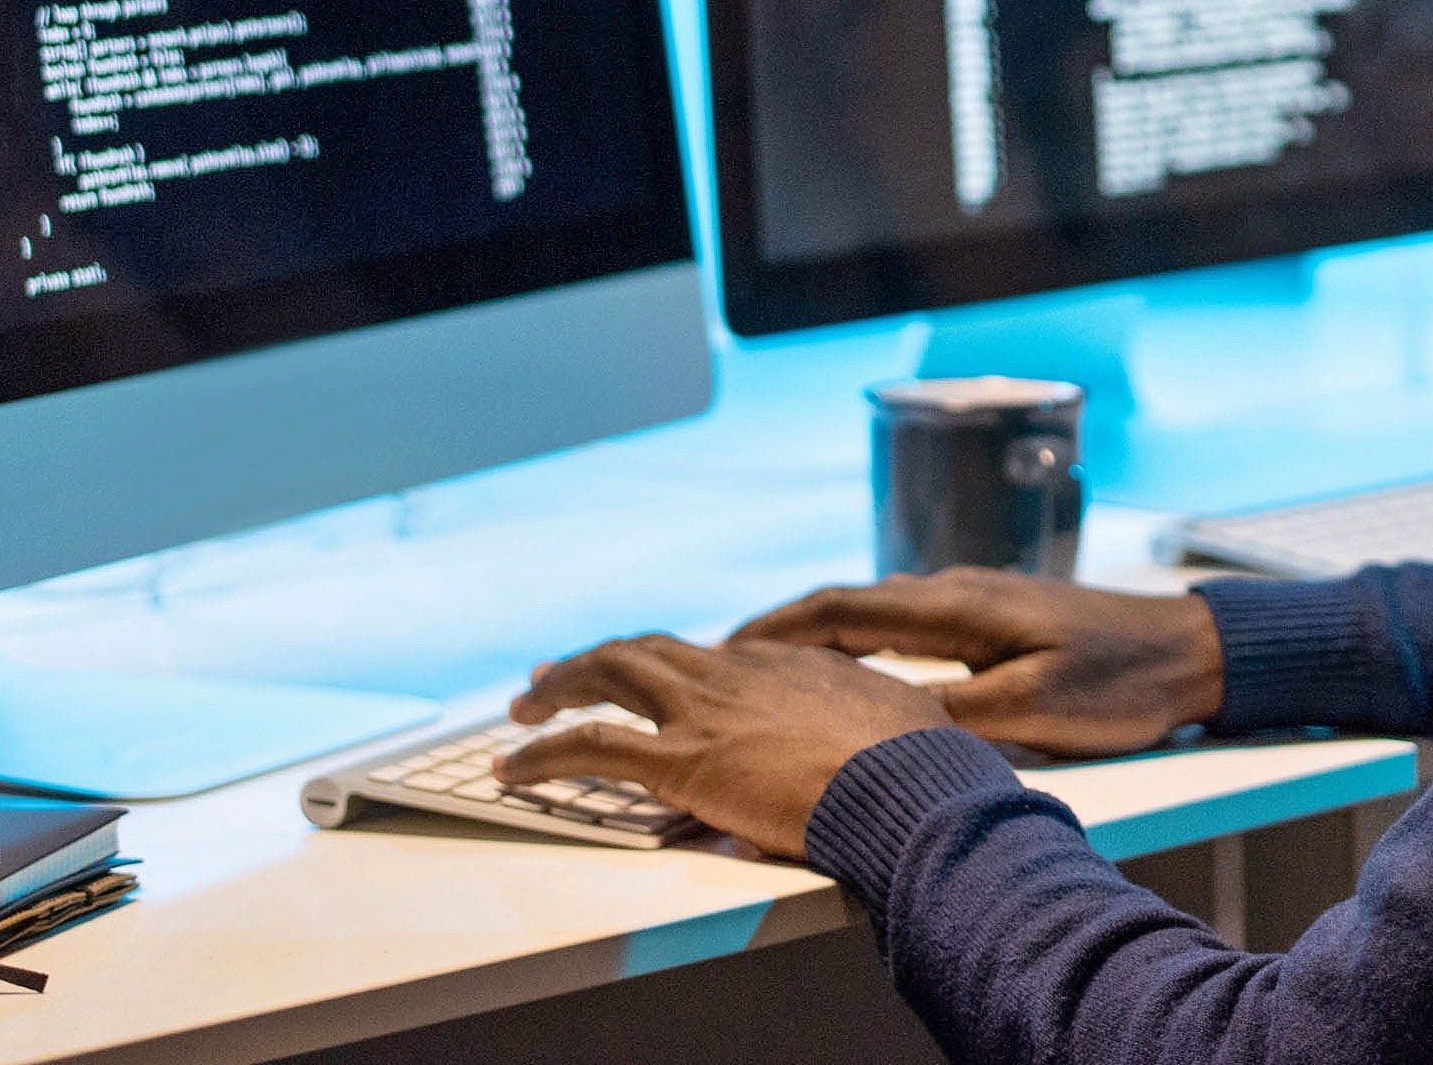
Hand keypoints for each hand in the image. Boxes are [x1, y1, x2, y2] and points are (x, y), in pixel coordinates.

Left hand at [500, 635, 953, 859]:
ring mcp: (707, 710)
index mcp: (791, 663)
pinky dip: (542, 754)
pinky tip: (512, 770)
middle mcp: (740, 671)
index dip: (673, 665)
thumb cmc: (920, 766)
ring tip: (524, 706)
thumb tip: (892, 751)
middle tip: (557, 676)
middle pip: (649, 649)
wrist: (909, 784)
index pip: (714, 656)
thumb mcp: (904, 725)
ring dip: (561, 685)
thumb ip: (876, 728)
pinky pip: (589, 745)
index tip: (651, 678)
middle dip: (598, 661)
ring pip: (610, 672)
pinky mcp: (682, 759)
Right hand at [733, 570, 1225, 758]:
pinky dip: (862, 640)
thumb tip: (874, 724)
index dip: (778, 628)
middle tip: (720, 662)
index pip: (845, 608)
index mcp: (960, 606)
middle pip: (849, 604)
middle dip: (781, 630)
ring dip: (819, 635)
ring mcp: (979, 600)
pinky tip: (852, 669)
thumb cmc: (1121, 682)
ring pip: (877, 611)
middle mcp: (960, 590)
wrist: (1190, 649)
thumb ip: (957, 716)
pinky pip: (908, 622)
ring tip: (767, 669)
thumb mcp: (1038, 708)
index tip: (722, 650)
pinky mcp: (997, 618)